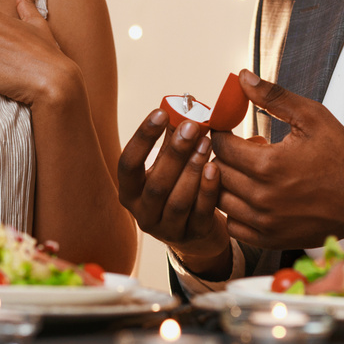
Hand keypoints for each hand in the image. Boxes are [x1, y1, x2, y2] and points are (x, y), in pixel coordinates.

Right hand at [117, 110, 231, 276]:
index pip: (128, 163)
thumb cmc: (178, 189)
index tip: (161, 113)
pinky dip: (207, 190)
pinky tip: (215, 168)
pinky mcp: (192, 236)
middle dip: (174, 152)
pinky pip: (200, 213)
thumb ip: (171, 141)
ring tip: (206, 143)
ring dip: (192, 170)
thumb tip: (183, 106)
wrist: (195, 234)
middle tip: (191, 126)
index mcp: (130, 191)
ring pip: (177, 201)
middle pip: (156, 183)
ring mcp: (167, 229)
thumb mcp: (168, 166)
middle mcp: (143, 213)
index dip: (143, 137)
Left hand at [210, 70, 343, 249]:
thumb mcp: (313, 117)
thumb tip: (242, 77)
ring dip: (227, 182)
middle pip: (216, 171)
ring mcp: (265, 222)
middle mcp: (262, 197)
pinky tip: (253, 195)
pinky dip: (235, 209)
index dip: (222, 132)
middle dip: (224, 155)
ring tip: (249, 171)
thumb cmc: (342, 158)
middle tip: (243, 148)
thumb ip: (274, 96)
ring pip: (220, 199)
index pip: (221, 145)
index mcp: (269, 165)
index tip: (231, 128)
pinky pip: (233, 225)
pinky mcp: (269, 240)